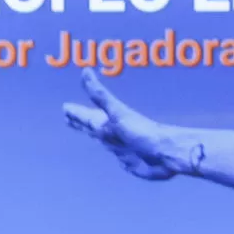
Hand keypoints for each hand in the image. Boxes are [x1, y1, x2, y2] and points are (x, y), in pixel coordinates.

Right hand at [63, 69, 191, 179]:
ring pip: (104, 141)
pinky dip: (115, 156)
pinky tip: (117, 154)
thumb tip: (85, 70)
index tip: (65, 108)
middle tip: (69, 116)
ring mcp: (122, 148)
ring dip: (95, 136)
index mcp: (107, 122)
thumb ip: (99, 94)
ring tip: (89, 131)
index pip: (86, 117)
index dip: (76, 113)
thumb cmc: (142, 132)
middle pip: (92, 127)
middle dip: (81, 121)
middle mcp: (113, 134)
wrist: (167, 153)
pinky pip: (119, 159)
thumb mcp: (117, 112)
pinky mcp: (130, 162)